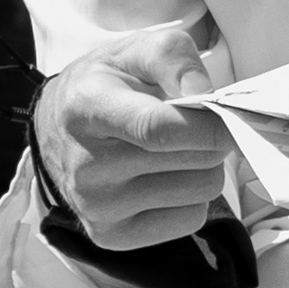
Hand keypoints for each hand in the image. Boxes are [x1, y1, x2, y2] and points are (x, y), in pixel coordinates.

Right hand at [35, 51, 234, 249]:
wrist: (57, 130)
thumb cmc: (106, 85)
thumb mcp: (133, 50)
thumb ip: (173, 58)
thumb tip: (206, 95)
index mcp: (87, 109)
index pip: (159, 129)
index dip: (208, 126)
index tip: (231, 117)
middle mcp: (86, 165)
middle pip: (191, 160)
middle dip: (211, 140)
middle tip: (199, 126)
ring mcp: (97, 207)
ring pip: (200, 192)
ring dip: (205, 168)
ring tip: (179, 150)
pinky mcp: (112, 237)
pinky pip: (189, 220)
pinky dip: (192, 198)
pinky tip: (167, 179)